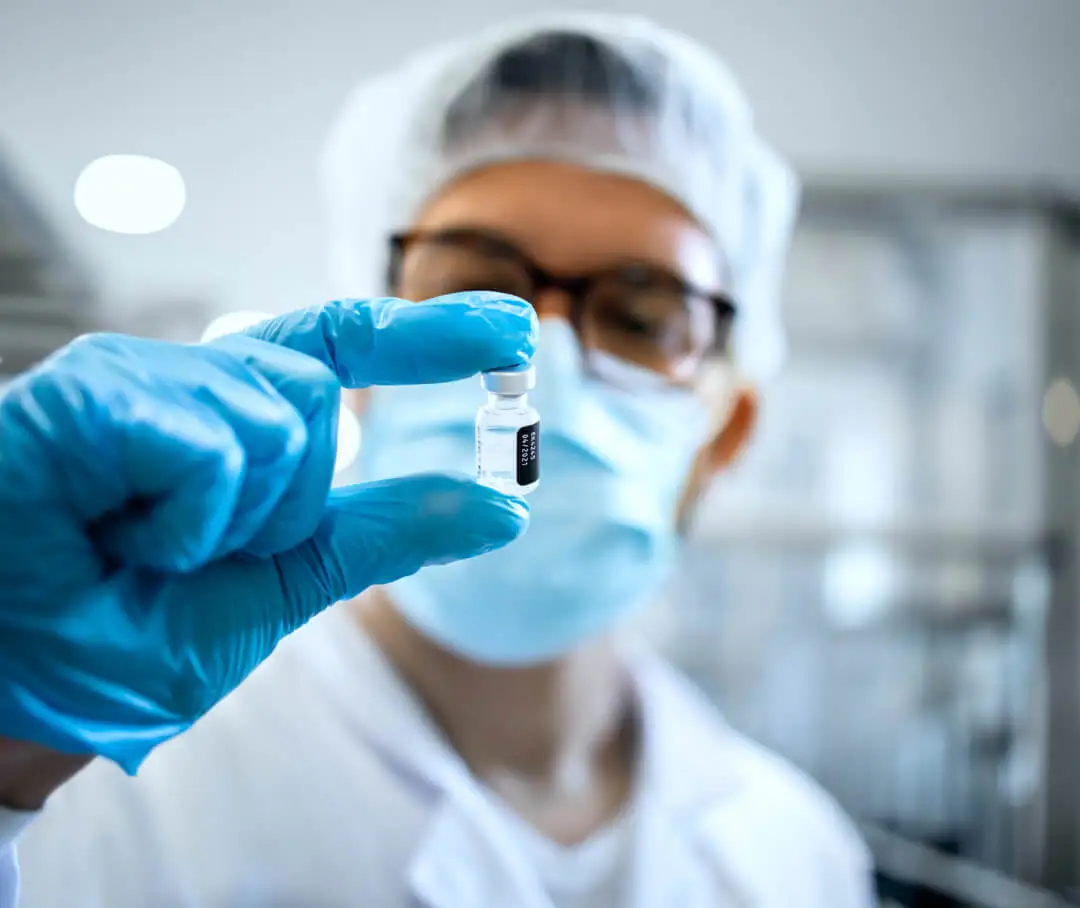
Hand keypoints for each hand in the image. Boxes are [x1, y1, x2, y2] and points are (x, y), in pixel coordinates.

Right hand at [0, 293, 536, 773]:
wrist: (22, 688)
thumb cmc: (132, 633)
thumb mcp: (284, 583)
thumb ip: (383, 534)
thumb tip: (502, 510)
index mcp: (233, 416)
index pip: (344, 346)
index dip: (431, 334)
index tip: (516, 330)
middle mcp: (190, 380)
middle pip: (316, 398)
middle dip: (282, 504)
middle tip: (191, 555)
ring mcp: (140, 377)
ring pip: (278, 414)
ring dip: (234, 520)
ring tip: (143, 549)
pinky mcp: (95, 395)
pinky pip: (215, 444)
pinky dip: (190, 520)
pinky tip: (120, 535)